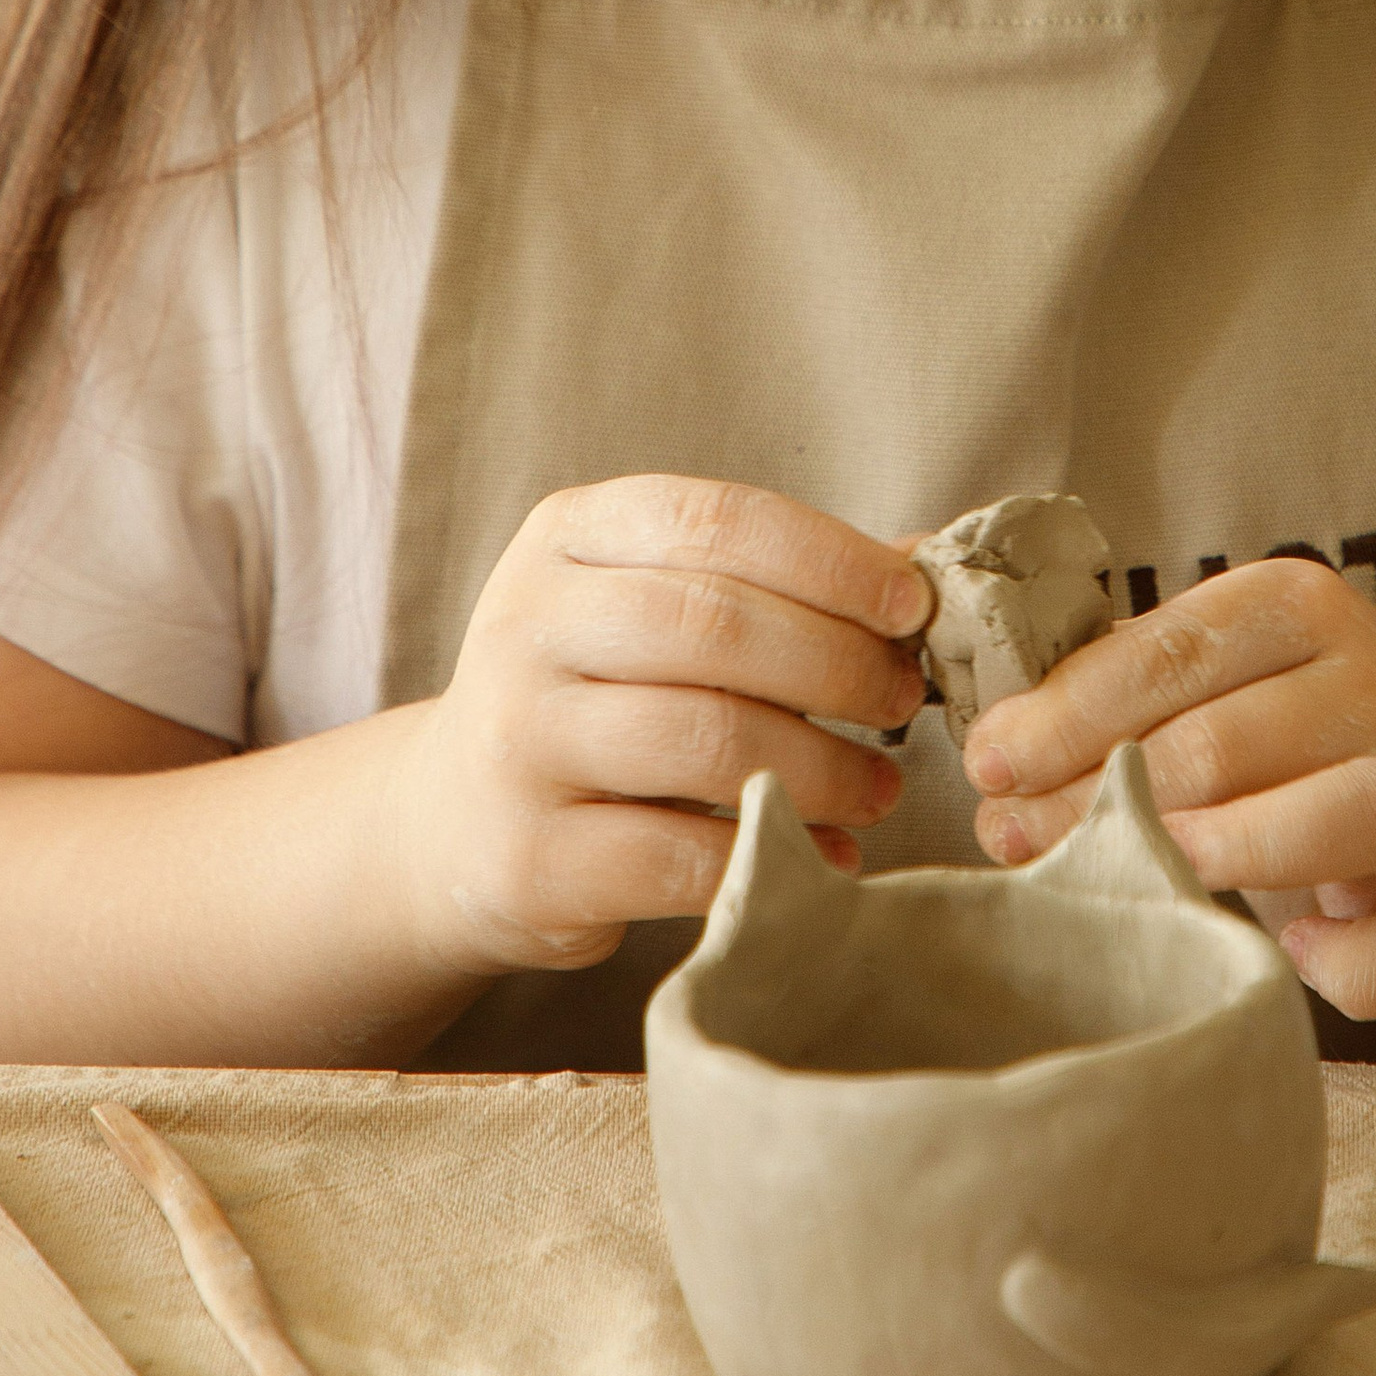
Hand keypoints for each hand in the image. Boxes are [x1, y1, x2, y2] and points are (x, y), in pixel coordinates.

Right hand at [404, 477, 932, 983]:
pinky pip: (678, 855)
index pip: (714, 519)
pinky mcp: (529, 857)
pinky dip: (772, 856)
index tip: (911, 606)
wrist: (453, 820)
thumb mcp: (657, 608)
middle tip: (903, 702)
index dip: (829, 559)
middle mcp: (527, 626)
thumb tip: (921, 565)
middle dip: (836, 664)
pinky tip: (823, 856)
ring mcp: (519, 743)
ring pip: (703, 740)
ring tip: (879, 789)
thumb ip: (773, 582)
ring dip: (821, 768)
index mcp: (567, 538)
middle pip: (713, 625)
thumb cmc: (596, 694)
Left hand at [956, 554, 1375, 1021]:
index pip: (1172, 652)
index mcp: (1299, 606)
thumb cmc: (1261, 726)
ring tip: (1127, 883)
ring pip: (1344, 815)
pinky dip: (1359, 965)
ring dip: (1217, 855)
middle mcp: (1375, 685)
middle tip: (1012, 836)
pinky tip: (1292, 959)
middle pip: (1227, 744)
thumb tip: (992, 756)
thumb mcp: (1196, 675)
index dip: (1068, 715)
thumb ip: (1105, 692)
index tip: (987, 764)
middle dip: (1101, 799)